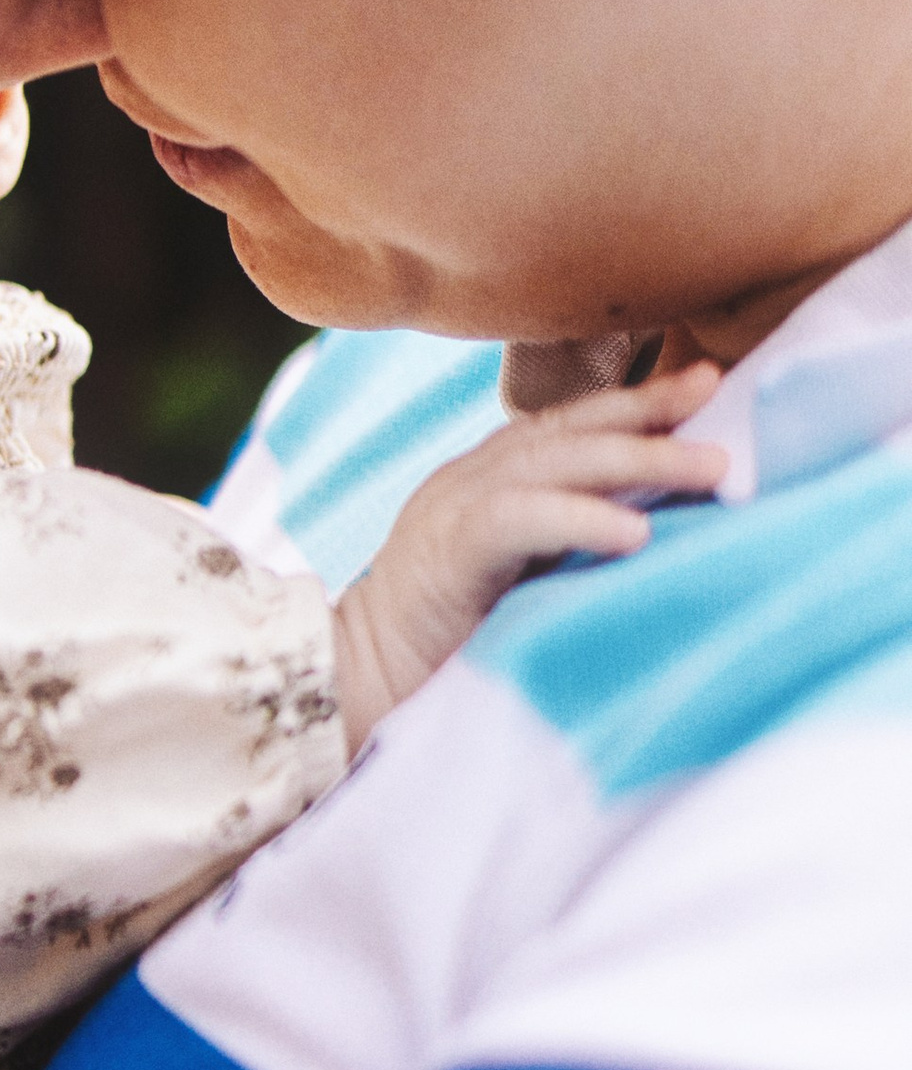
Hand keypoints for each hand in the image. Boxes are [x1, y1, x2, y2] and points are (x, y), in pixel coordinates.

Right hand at [334, 363, 726, 746]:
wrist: (351, 686)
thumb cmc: (442, 648)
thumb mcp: (515, 579)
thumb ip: (563, 547)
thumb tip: (661, 534)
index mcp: (483, 481)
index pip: (566, 425)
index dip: (633, 402)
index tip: (705, 383)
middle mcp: (467, 480)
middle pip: (567, 428)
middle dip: (647, 411)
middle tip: (718, 396)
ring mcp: (450, 509)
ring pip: (553, 462)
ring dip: (638, 458)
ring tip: (712, 466)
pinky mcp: (445, 554)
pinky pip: (517, 520)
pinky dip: (579, 518)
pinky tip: (637, 531)